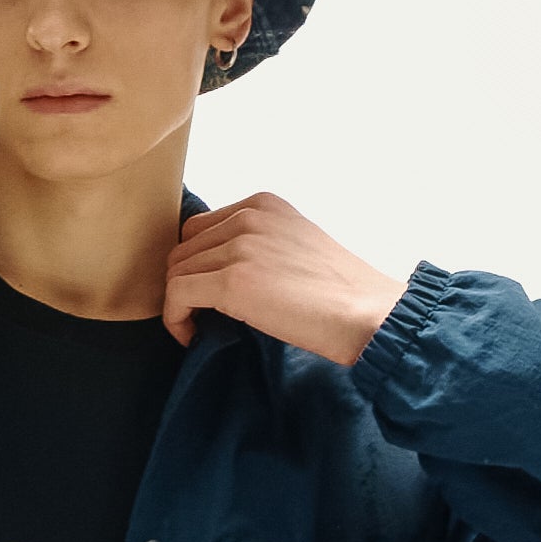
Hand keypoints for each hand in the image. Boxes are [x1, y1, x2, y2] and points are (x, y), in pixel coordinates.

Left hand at [163, 192, 405, 360]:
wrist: (365, 312)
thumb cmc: (338, 293)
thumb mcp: (295, 245)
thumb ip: (259, 244)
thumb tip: (218, 270)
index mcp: (263, 204)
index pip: (201, 227)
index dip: (196, 263)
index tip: (207, 294)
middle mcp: (248, 216)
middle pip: (184, 248)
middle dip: (185, 283)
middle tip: (199, 315)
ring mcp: (240, 246)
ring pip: (176, 271)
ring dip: (180, 304)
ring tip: (197, 329)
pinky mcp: (232, 281)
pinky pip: (177, 295)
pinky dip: (175, 320)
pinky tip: (192, 337)